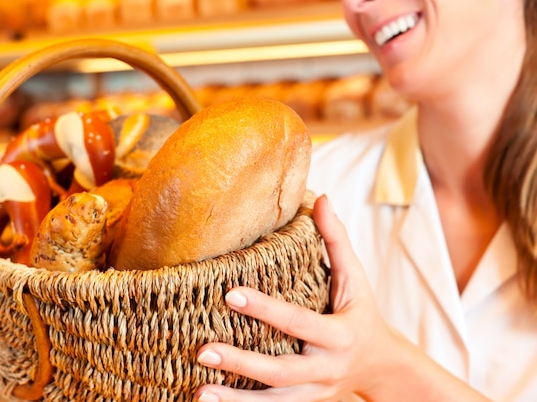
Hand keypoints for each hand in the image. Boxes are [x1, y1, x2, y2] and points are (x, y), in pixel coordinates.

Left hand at [194, 194, 409, 401]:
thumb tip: (323, 198)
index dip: (265, 310)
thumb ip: (337, 240)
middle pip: (281, 372)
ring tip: (200, 394)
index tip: (229, 294)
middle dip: (242, 364)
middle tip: (203, 349)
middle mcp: (326, 369)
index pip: (298, 322)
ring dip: (235, 401)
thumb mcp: (356, 277)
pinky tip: (209, 401)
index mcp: (339, 335)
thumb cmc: (362, 312)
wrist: (381, 365)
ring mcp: (314, 393)